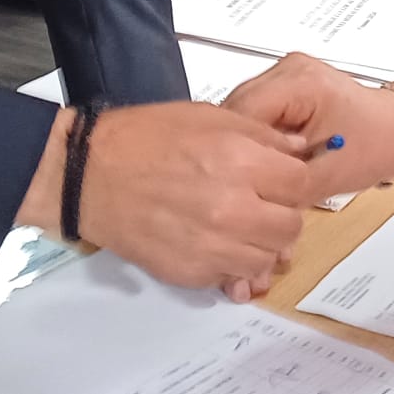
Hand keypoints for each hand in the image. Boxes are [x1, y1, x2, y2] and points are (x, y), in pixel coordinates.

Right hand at [19, 102, 309, 289]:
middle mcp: (233, 209)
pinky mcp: (191, 273)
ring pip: (267, 259)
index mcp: (241, 162)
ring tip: (240, 224)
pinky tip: (216, 240)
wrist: (91, 175)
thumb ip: (263, 136)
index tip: (284, 178)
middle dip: (283, 214)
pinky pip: (233, 276)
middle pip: (290, 227)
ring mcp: (212, 247)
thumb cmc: (148, 138)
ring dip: (261, 243)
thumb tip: (298, 150)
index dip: (296, 180)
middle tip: (264, 202)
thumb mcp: (212, 117)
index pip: (302, 184)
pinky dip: (232, 262)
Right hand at [224, 53, 393, 201]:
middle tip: (246, 178)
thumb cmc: (375, 144)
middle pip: (237, 109)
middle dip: (239, 147)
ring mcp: (285, 72)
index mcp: (300, 81)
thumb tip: (246, 195)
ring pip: (241, 111)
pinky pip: (255, 110)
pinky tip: (268, 155)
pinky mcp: (284, 83)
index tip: (236, 177)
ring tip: (261, 167)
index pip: (243, 113)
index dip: (236, 150)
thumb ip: (281, 184)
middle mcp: (289, 68)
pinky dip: (258, 135)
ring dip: (247, 142)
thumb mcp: (323, 175)